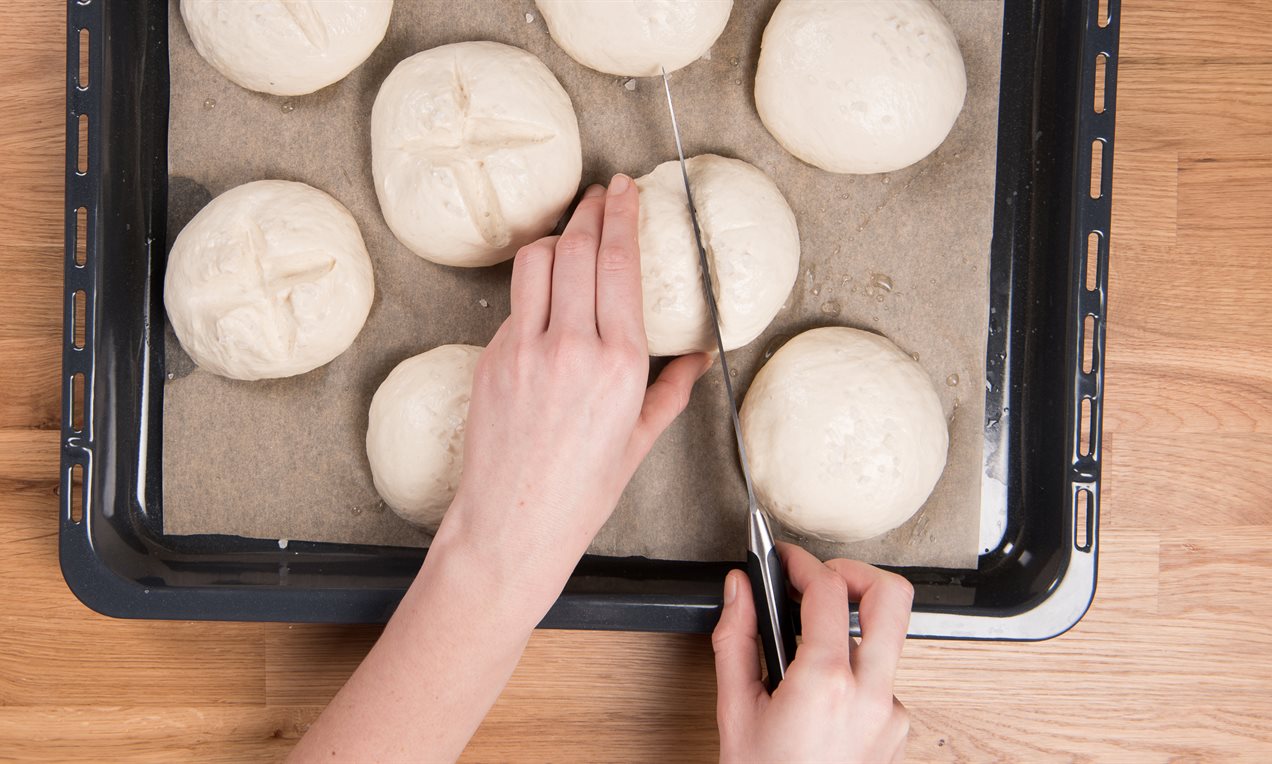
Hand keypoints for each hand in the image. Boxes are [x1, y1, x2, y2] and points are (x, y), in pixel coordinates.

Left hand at [440, 176, 711, 604]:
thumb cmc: (581, 493)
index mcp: (618, 364)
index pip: (619, 264)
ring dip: (556, 237)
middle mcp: (571, 347)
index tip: (627, 189)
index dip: (622, 215)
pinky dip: (534, 286)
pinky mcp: (491, 357)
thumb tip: (700, 356)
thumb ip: (671, 389)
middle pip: (577, 248)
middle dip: (591, 209)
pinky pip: (516, 302)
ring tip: (572, 231)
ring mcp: (524, 349)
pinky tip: (547, 293)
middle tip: (601, 191)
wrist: (512, 525)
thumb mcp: (640, 440)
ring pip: (536, 261)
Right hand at [713, 542, 913, 762]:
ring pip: (890, 639)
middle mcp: (872, 694)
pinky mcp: (899, 729)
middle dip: (857, 571)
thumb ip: (736, 639)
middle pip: (893, 597)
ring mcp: (893, 713)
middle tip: (823, 577)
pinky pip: (884, 678)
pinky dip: (855, 671)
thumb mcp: (735, 710)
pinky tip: (822, 692)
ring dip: (854, 626)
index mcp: (825, 683)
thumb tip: (739, 590)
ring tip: (813, 643)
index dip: (803, 562)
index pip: (829, 590)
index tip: (784, 558)